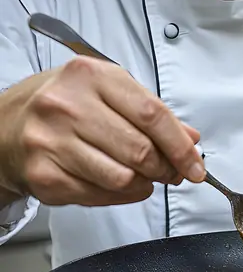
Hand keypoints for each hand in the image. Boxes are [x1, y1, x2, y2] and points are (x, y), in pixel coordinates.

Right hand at [0, 57, 204, 205]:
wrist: (9, 123)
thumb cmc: (67, 103)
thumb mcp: (109, 91)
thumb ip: (152, 113)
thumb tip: (191, 140)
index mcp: (92, 76)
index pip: (152, 115)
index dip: (180, 146)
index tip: (195, 165)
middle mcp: (68, 105)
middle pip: (139, 149)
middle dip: (166, 168)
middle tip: (172, 172)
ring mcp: (52, 142)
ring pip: (122, 177)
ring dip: (144, 184)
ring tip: (145, 178)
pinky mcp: (44, 176)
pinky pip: (100, 195)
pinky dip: (122, 196)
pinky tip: (122, 185)